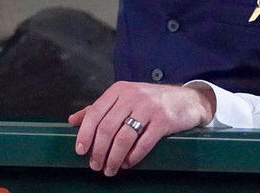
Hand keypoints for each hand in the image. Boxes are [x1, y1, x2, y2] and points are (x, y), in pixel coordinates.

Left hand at [68, 81, 215, 176]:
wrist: (187, 99)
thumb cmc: (151, 101)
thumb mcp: (124, 98)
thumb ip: (99, 108)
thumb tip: (73, 120)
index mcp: (118, 90)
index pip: (95, 112)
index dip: (85, 133)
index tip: (80, 150)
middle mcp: (132, 96)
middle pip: (107, 127)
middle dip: (98, 150)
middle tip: (95, 165)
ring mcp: (149, 108)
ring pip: (124, 137)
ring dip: (113, 157)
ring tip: (109, 169)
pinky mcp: (164, 120)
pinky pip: (144, 142)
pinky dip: (133, 156)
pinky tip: (127, 164)